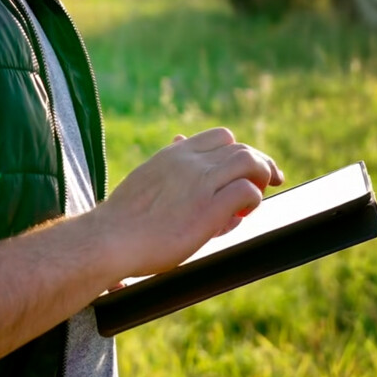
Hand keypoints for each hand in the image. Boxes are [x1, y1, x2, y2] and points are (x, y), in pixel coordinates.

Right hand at [96, 127, 283, 277]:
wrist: (108, 240)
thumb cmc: (125, 217)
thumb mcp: (147, 176)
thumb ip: (170, 162)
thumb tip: (181, 138)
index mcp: (175, 154)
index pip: (221, 137)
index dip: (240, 151)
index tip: (246, 170)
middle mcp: (189, 162)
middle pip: (241, 148)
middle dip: (260, 165)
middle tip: (268, 183)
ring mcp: (199, 184)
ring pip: (248, 162)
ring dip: (262, 177)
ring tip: (259, 197)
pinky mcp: (207, 210)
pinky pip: (246, 191)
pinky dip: (253, 200)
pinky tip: (242, 214)